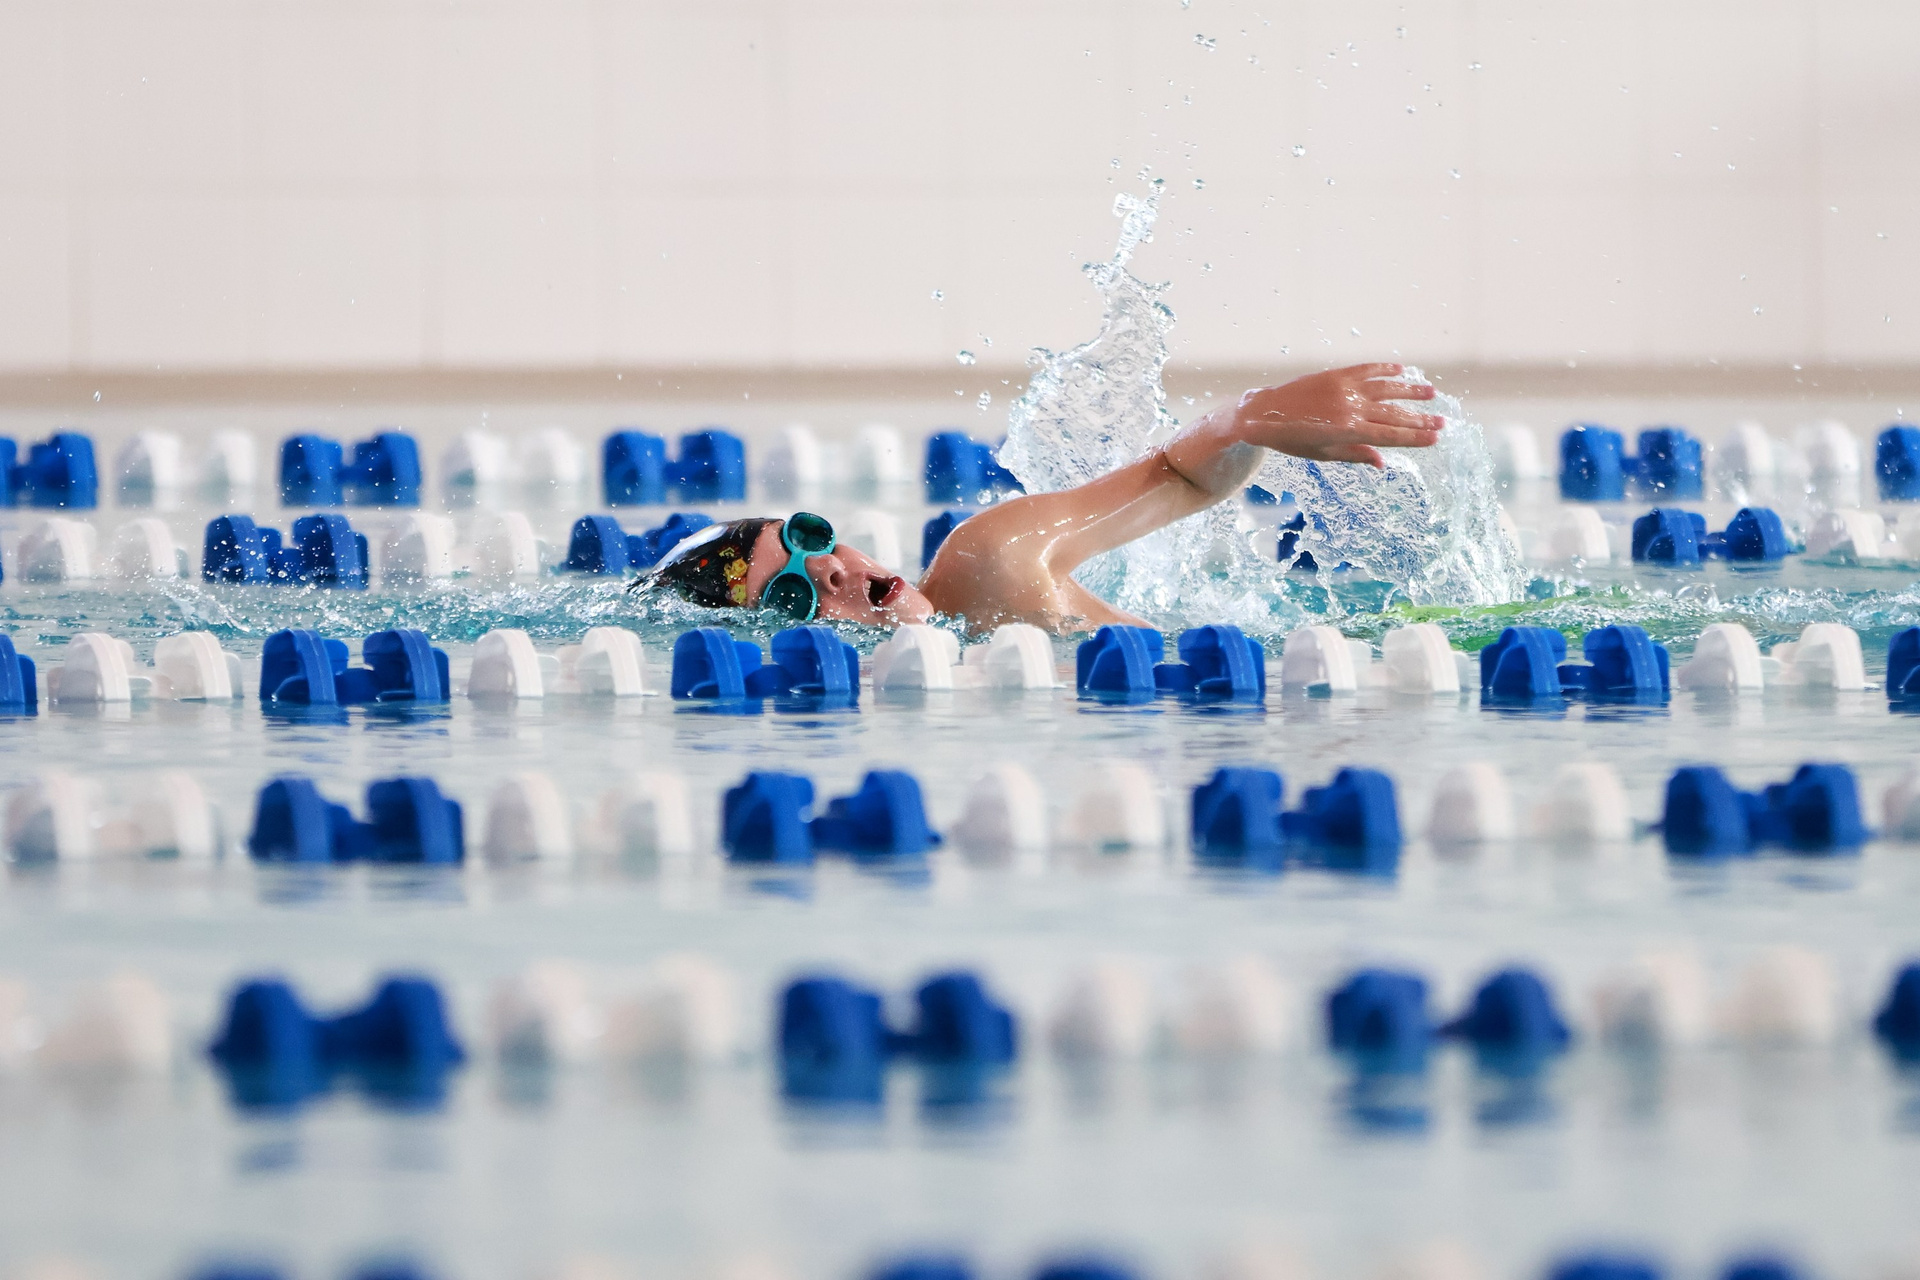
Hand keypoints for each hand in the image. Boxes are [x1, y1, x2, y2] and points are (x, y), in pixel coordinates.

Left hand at [1234, 362, 1443, 468]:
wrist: (1263, 414)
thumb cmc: (1292, 440)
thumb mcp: (1323, 454)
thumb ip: (1355, 455)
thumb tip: (1383, 462)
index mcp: (1348, 432)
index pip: (1390, 436)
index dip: (1415, 438)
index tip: (1435, 438)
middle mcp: (1350, 409)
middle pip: (1394, 414)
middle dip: (1420, 420)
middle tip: (1443, 422)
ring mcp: (1345, 389)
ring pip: (1386, 389)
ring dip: (1410, 391)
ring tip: (1431, 393)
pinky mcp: (1336, 375)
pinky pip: (1367, 370)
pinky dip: (1385, 369)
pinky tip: (1401, 370)